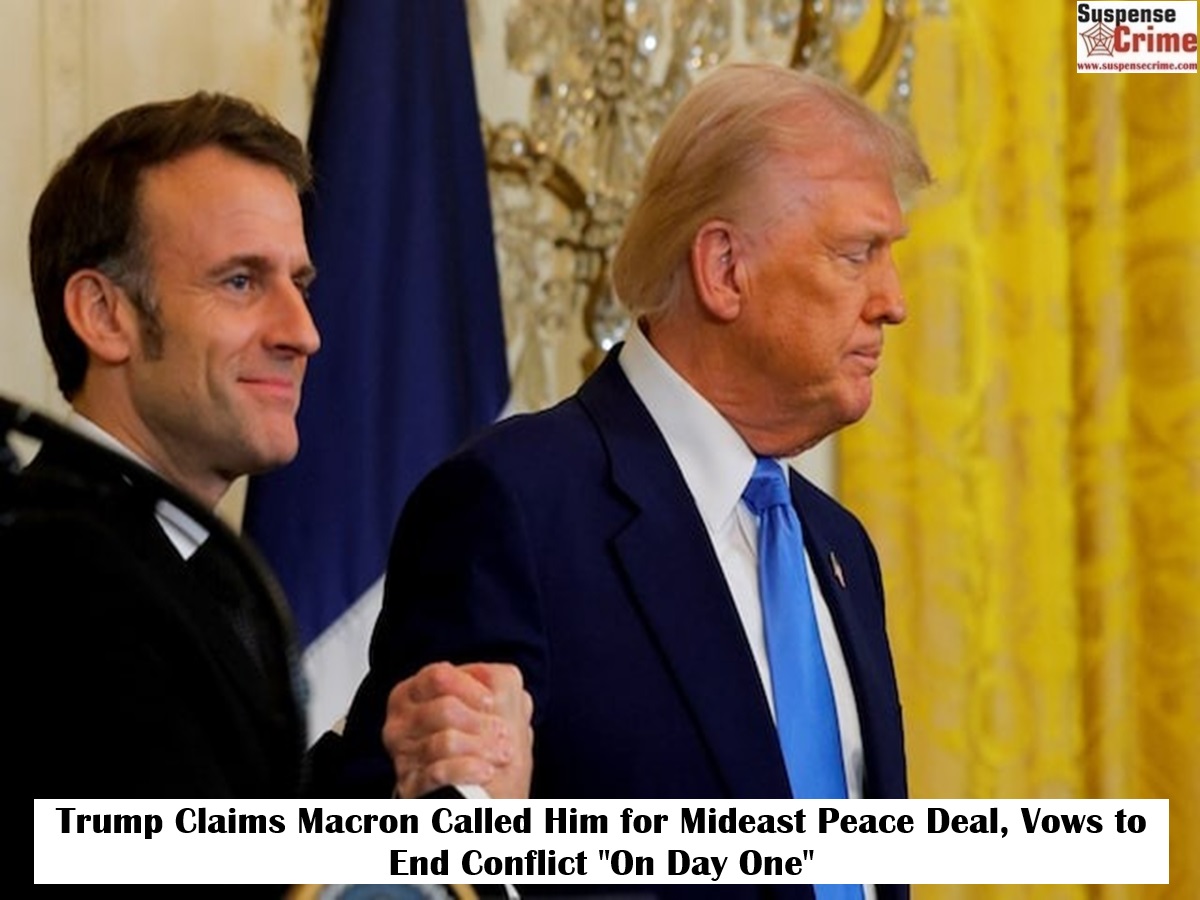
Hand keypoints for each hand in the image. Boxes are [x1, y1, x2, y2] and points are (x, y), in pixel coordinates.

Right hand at [382, 661, 532, 798]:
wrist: (487, 798)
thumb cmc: (488, 747)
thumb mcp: (501, 705)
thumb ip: (499, 680)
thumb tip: (492, 674)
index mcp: (416, 693)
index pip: (438, 676)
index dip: (469, 687)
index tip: (491, 702)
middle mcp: (401, 722)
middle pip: (444, 709)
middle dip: (482, 723)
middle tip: (504, 734)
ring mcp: (403, 756)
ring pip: (445, 742)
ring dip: (482, 747)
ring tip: (500, 755)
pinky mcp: (410, 787)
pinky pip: (439, 773)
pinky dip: (468, 770)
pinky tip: (486, 771)